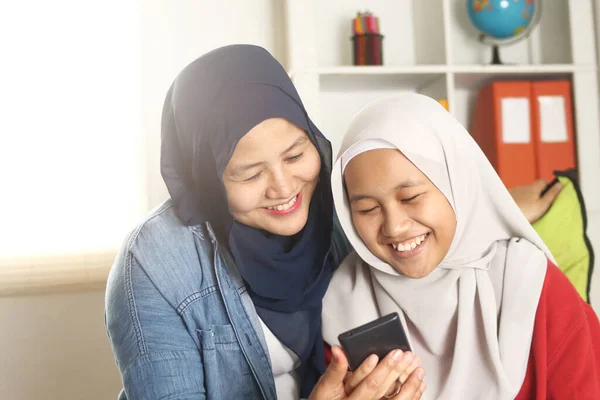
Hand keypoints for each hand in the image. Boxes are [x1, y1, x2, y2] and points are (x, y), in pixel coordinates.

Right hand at [309, 346, 425, 399]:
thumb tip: (338, 350)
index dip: (376, 370)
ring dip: (410, 383)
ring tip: (417, 368)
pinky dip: (413, 394)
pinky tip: (419, 383)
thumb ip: (334, 370)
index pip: (368, 385)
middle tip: (406, 355)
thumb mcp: (325, 387)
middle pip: (385, 390)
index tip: (380, 355)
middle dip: (397, 371)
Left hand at [509, 179, 562, 222]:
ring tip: (529, 209)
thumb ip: (551, 194)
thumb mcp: (542, 205)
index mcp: (533, 188)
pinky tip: (519, 209)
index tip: (552, 191)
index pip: (543, 181)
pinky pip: (515, 197)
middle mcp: (522, 187)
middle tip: (541, 204)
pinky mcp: (506, 197)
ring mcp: (513, 191)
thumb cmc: (525, 212)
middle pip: (533, 187)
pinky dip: (519, 201)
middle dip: (538, 193)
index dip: (549, 185)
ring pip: (524, 192)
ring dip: (528, 197)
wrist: (505, 216)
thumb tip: (560, 184)